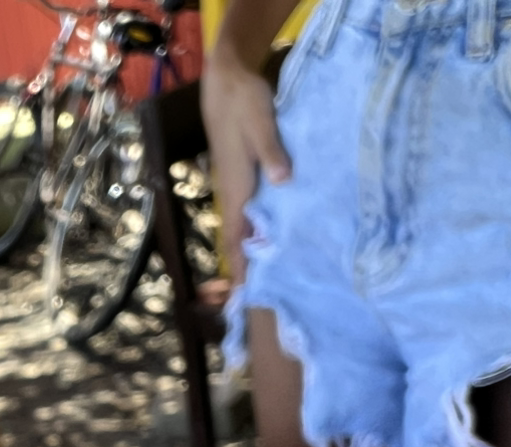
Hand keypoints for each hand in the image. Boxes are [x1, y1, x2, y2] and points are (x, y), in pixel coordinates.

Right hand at [203, 46, 291, 285]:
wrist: (225, 83)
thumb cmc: (244, 102)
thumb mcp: (262, 123)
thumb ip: (273, 153)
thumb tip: (285, 181)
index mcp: (238, 188)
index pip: (237, 237)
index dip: (241, 266)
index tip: (246, 295)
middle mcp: (234, 193)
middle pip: (237, 240)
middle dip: (245, 269)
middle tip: (256, 300)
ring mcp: (236, 186)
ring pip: (242, 228)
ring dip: (250, 252)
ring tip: (264, 278)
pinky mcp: (242, 177)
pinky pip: (248, 213)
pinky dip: (255, 232)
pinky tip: (268, 238)